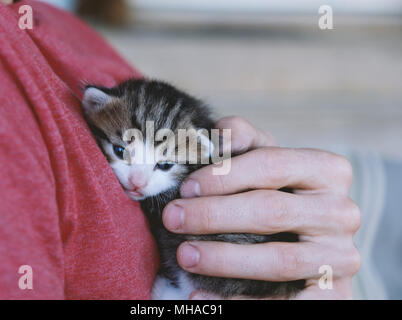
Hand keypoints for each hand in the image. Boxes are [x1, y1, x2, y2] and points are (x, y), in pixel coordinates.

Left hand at [162, 116, 360, 298]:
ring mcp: (341, 255)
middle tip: (172, 219)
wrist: (308, 246)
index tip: (185, 186)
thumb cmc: (276, 196)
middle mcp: (341, 211)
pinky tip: (201, 295)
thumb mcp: (264, 164)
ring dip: (224, 259)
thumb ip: (245, 143)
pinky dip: (241, 301)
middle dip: (214, 215)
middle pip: (271, 210)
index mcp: (327, 171)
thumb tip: (219, 129)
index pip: (271, 164)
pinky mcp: (333, 293)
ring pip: (279, 258)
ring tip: (184, 256)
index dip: (224, 174)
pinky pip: (285, 301)